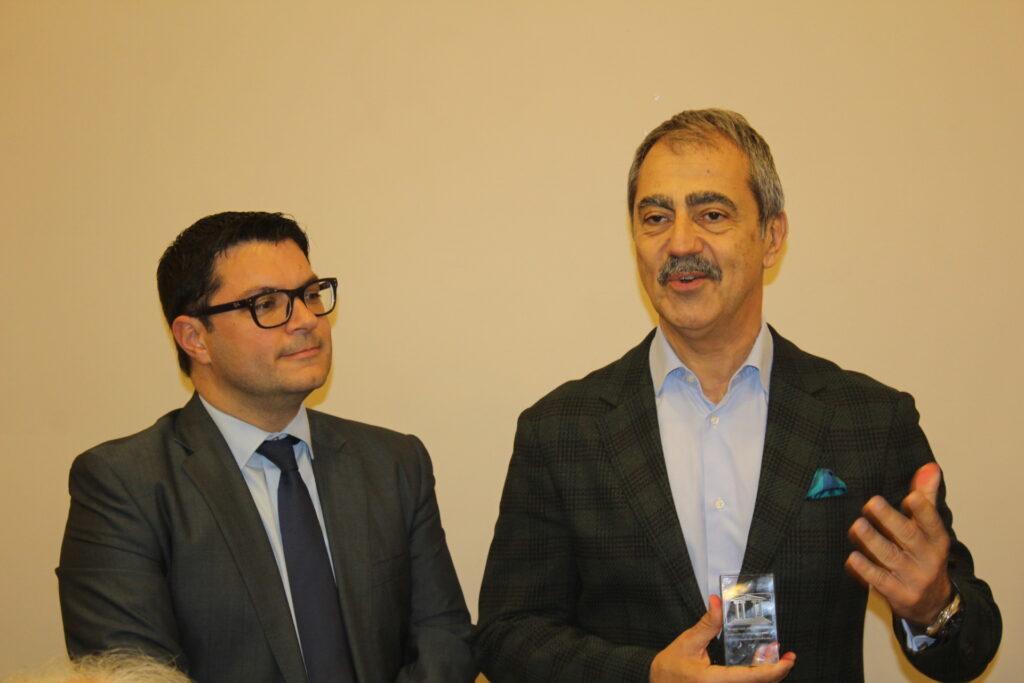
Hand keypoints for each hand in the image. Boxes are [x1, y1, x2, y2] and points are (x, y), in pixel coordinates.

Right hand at [649, 595, 795, 681]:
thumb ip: (708, 624)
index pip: (752, 677)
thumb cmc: (670, 666)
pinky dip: (756, 680)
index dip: (774, 669)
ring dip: (768, 678)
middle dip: (777, 673)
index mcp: (713, 681)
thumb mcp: (689, 642)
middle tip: (788, 657)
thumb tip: (718, 602)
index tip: (788, 659)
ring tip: (777, 661)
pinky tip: (760, 669)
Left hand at [845, 463, 952, 624]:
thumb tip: (930, 467)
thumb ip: (926, 497)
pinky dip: (866, 570)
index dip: (923, 510)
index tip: (911, 496)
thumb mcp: (930, 529)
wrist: (933, 603)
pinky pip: (880, 581)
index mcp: (936, 540)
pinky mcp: (898, 594)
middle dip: (890, 520)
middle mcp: (927, 559)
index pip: (932, 523)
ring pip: (891, 558)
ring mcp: (913, 578)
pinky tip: (852, 558)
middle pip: (908, 537)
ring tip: (857, 526)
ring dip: (873, 541)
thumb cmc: (924, 556)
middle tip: (871, 503)